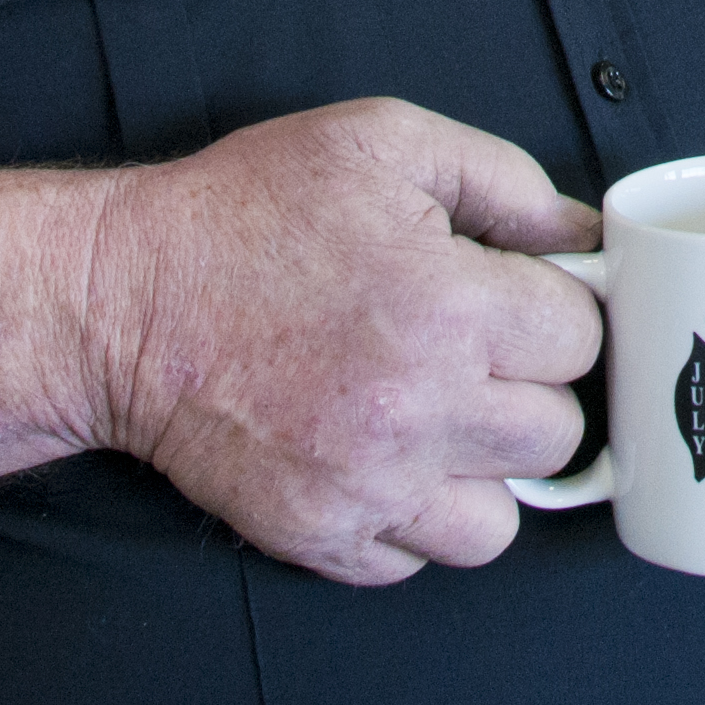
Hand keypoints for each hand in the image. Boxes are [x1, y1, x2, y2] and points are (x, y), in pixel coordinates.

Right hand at [81, 98, 604, 585]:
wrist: (122, 299)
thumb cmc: (247, 212)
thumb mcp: (384, 142)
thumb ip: (504, 179)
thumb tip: (579, 231)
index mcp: (451, 305)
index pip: (582, 338)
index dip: (552, 310)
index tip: (512, 300)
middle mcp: (421, 407)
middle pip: (557, 434)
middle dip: (528, 391)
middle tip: (476, 358)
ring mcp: (370, 483)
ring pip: (500, 523)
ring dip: (481, 474)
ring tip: (438, 423)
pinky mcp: (319, 533)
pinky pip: (415, 562)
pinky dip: (410, 521)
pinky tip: (380, 460)